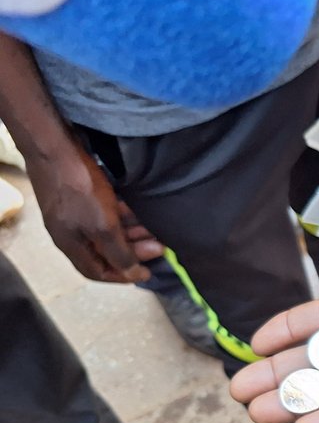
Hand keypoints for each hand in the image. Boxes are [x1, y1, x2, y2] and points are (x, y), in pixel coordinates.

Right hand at [25, 140, 160, 282]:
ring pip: (108, 232)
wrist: (54, 147)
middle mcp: (71, 232)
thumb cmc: (80, 190)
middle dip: (134, 252)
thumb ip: (118, 253)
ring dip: (132, 233)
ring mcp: (74, 213)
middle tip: (160, 246)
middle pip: (106, 252)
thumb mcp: (103, 227)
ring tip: (155, 230)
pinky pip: (105, 214)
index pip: (98, 272)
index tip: (148, 271)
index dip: (123, 275)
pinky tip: (139, 212)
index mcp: (71, 245)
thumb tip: (133, 274)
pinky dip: (123, 217)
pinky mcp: (79, 196)